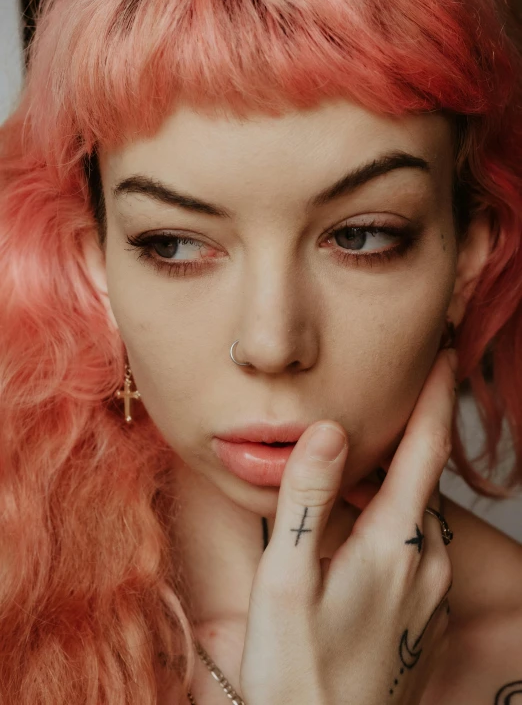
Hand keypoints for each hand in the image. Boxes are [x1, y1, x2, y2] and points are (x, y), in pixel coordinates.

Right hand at [239, 348, 456, 704]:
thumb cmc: (297, 668)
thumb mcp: (284, 579)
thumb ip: (306, 500)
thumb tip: (327, 430)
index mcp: (395, 544)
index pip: (425, 451)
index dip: (436, 397)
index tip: (445, 353)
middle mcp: (428, 564)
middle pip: (423, 482)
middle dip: (413, 438)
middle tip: (393, 401)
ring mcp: (431, 596)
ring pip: (419, 519)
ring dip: (400, 487)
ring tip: (366, 470)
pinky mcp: (424, 620)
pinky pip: (418, 553)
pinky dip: (397, 527)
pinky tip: (364, 538)